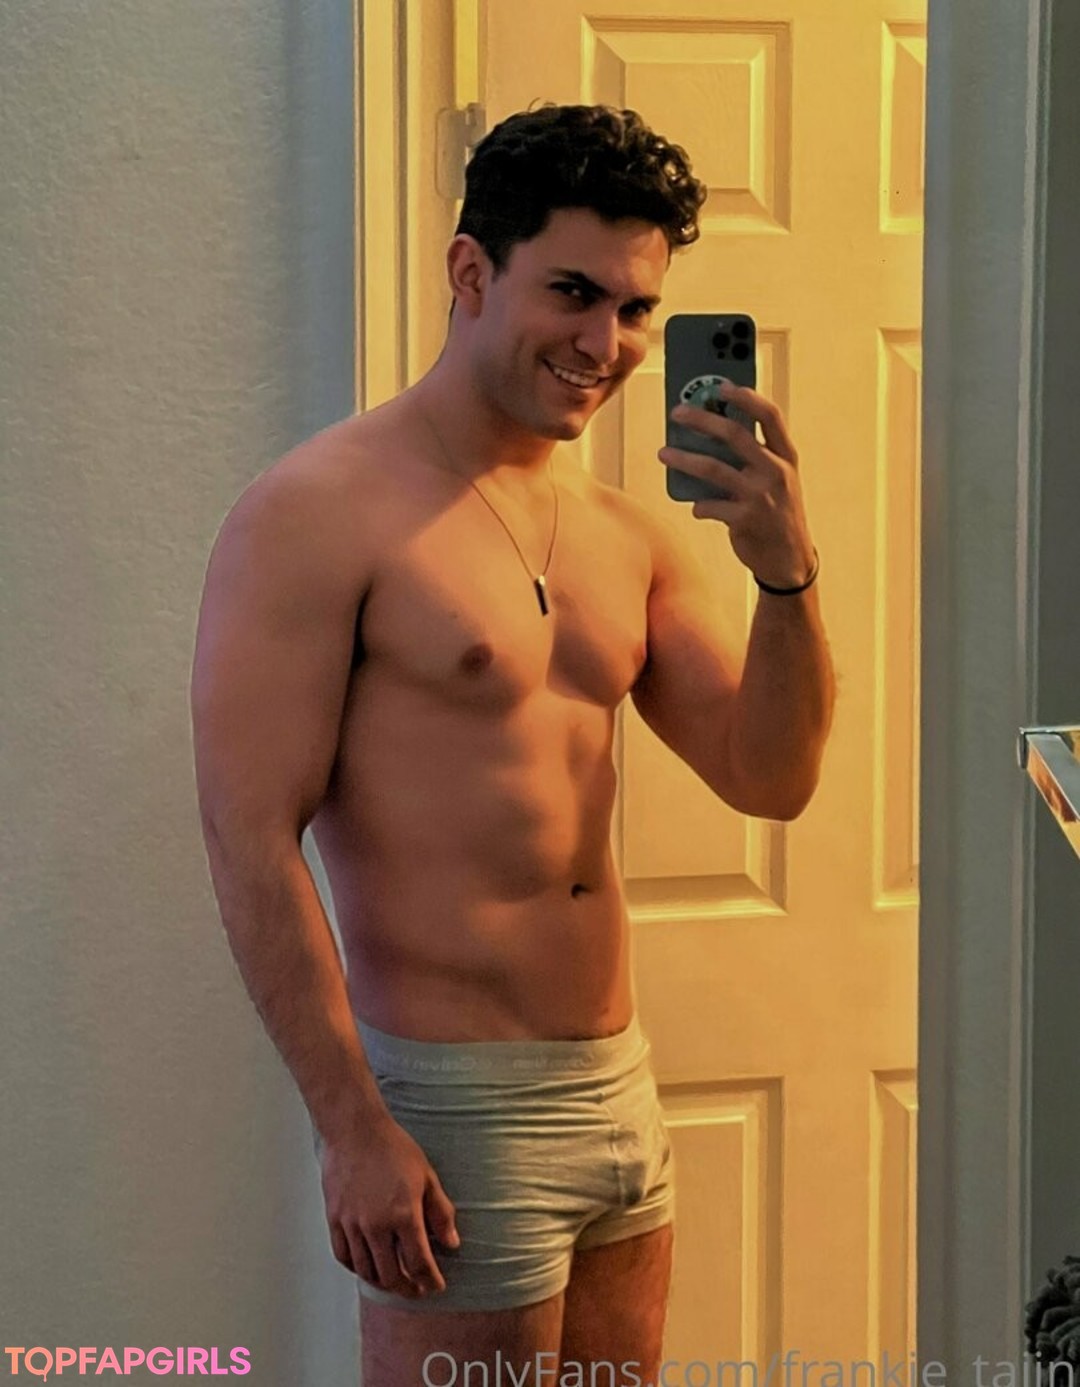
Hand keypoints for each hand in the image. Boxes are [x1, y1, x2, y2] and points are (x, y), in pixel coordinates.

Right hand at [319, 1112, 460, 1298]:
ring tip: (394, 1282)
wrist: (356, 1131)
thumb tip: (452, 1243)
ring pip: (366, 1271)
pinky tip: (367, 1268)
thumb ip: (441, 1213)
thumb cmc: (394, 1149)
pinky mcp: (335, 1219)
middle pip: (392, 1274)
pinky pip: (344, 1256)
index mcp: (403, 1215)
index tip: (436, 1286)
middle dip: (407, 1288)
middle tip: (416, 1290)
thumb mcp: (427, 1177)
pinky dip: (356, 1268)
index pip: (419, 1263)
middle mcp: (376, 1226)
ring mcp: (352, 1225)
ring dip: (382, 1283)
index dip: (430, 1281)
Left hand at [658, 384, 816, 588]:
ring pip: (713, 468)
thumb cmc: (777, 512)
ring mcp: (761, 496)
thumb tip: (710, 433)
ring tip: (664, 453)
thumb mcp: (777, 480)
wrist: (790, 560)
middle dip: (702, 419)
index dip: (745, 397)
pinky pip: (709, 505)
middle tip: (678, 413)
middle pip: (735, 435)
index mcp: (786, 457)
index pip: (770, 416)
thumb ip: (754, 458)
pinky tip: (695, 506)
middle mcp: (776, 472)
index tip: (721, 385)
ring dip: (684, 458)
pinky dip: (698, 504)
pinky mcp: (746, 520)